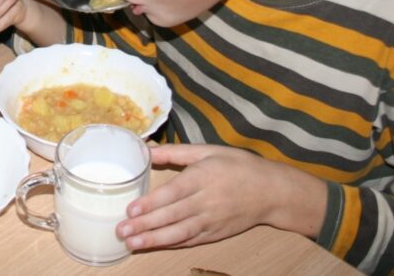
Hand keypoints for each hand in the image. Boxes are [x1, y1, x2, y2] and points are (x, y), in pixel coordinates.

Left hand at [116, 145, 326, 249]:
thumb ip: (175, 151)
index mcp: (203, 177)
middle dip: (145, 225)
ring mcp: (211, 221)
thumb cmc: (238, 166)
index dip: (151, 203)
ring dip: (154, 240)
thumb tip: (145, 147)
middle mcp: (206, 201)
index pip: (173, 192)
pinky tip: (153, 245)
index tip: (130, 210)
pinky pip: (190, 241)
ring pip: (179, 233)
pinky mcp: (215, 234)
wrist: (272, 192)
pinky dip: (171, 244)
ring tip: (132, 243)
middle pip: (172, 216)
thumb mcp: (208, 151)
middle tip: (121, 231)